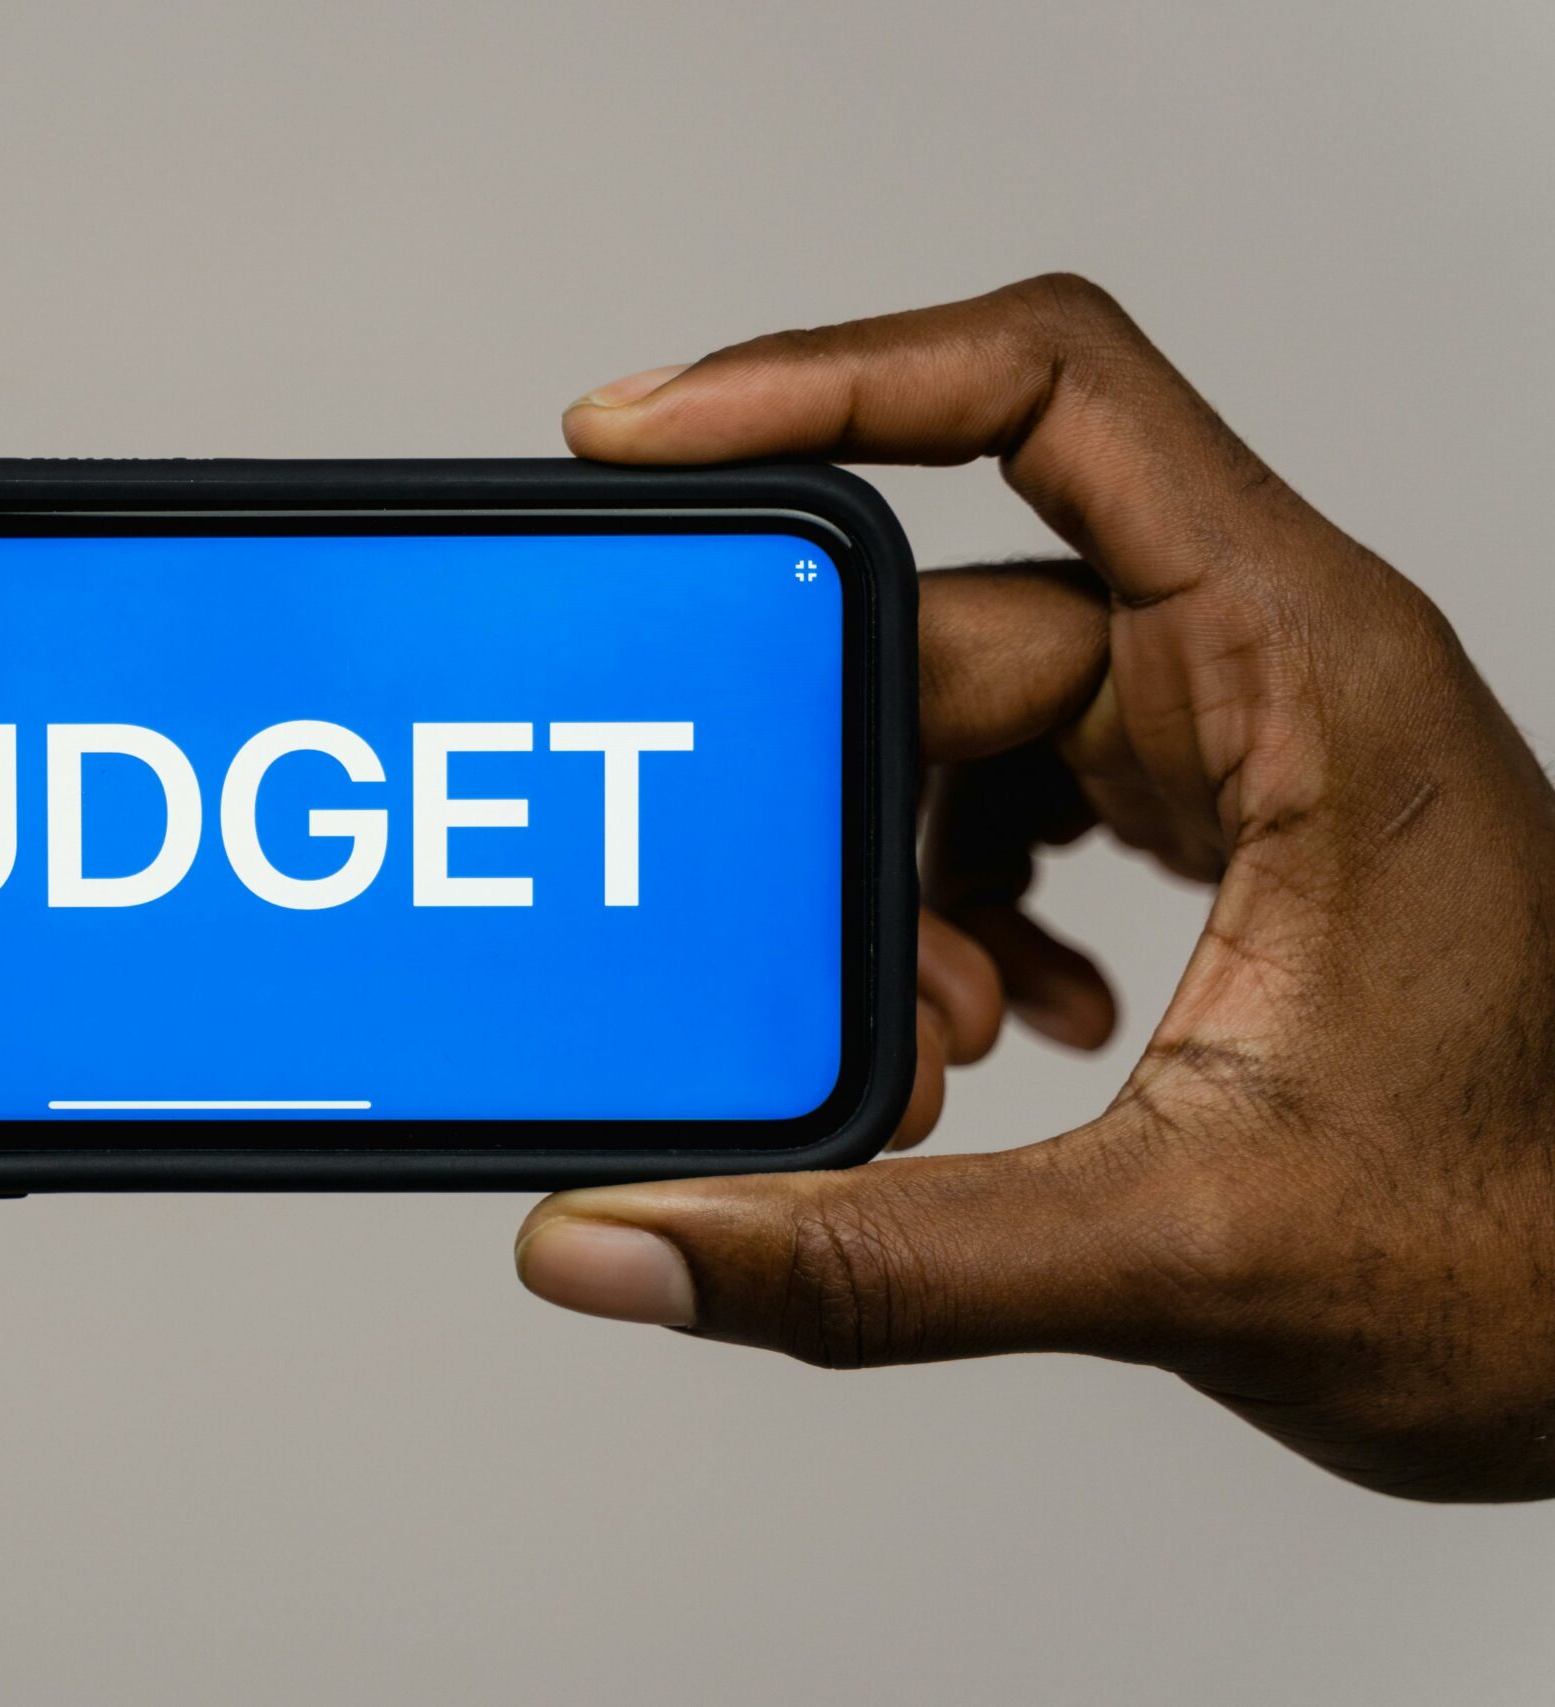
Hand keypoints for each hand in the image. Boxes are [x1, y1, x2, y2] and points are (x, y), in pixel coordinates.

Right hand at [516, 275, 1554, 1501]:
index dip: (827, 377)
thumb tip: (626, 1243)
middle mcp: (1263, 668)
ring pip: (959, 725)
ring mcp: (1230, 742)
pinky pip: (1005, 801)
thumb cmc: (1534, 1254)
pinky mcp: (1205, 819)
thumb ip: (879, 1257)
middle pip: (946, 617)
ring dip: (892, 887)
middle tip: (784, 953)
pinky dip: (951, 916)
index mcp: (1306, 672)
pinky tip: (995, 1030)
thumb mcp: (1184, 1250)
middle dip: (837, 794)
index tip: (643, 440)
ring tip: (932, 1047)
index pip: (1047, 397)